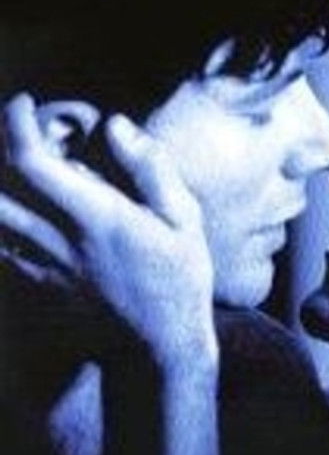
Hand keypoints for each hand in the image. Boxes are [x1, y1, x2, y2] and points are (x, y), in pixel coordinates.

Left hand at [0, 93, 216, 369]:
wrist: (160, 349)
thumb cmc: (181, 281)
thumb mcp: (185, 221)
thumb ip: (151, 168)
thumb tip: (115, 124)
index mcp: (97, 218)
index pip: (31, 163)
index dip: (18, 124)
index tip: (27, 105)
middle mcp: (60, 240)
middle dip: (0, 149)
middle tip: (21, 137)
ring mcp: (43, 265)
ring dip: (0, 186)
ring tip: (20, 170)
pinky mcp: (38, 284)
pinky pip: (2, 246)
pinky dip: (4, 220)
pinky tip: (23, 210)